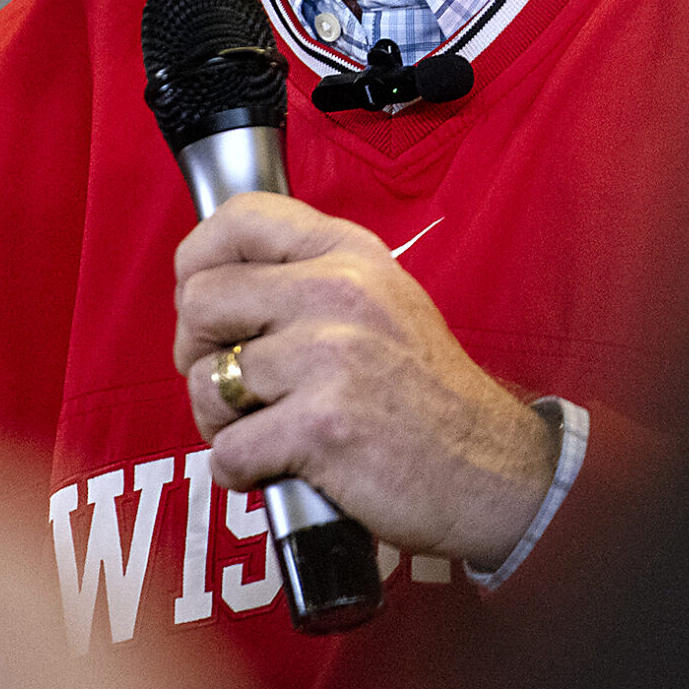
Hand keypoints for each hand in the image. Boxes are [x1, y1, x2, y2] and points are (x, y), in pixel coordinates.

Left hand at [171, 192, 558, 568]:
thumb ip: (307, 279)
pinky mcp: (321, 426)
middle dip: (198, 352)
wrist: (490, 472)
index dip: (198, 258)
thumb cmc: (424, 396)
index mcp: (350, 254)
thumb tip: (209, 284)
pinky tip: (279, 467)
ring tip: (266, 430)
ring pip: (206, 381)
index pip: (241, 217)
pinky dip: (240, 471)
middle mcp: (339, 292)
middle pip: (200, 299)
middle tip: (233, 383)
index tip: (205, 302)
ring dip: (220, 422)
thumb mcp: (381, 301)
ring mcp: (330, 357)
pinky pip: (227, 450)